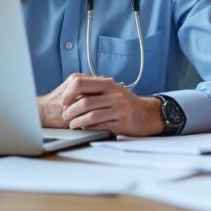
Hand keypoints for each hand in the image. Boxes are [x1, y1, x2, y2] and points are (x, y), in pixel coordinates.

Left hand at [41, 73, 164, 135]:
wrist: (147, 114)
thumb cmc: (124, 103)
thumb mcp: (111, 91)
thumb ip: (93, 90)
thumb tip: (69, 94)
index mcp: (108, 83)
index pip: (80, 82)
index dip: (68, 93)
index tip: (64, 102)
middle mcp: (115, 94)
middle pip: (84, 101)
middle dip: (70, 111)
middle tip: (65, 116)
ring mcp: (120, 109)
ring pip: (90, 116)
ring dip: (77, 122)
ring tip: (73, 124)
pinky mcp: (122, 123)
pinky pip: (100, 126)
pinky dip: (89, 128)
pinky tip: (86, 128)